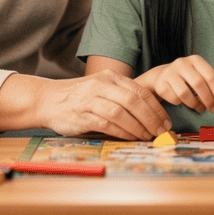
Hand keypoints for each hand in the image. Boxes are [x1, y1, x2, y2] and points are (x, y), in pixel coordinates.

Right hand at [31, 70, 171, 139]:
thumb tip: (150, 114)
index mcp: (110, 77)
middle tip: (161, 132)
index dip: (156, 107)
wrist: (47, 100)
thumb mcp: (102, 88)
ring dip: (138, 126)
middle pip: (133, 101)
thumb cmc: (79, 96)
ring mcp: (90, 99)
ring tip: (148, 136)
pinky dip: (122, 132)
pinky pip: (107, 124)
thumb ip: (122, 95)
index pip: (140, 90)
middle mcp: (101, 85)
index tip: (166, 121)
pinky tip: (131, 137)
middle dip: (151, 118)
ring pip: (121, 112)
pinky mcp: (82, 115)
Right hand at [139, 55, 213, 113]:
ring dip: (195, 104)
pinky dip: (182, 104)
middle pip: (199, 84)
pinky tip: (185, 103)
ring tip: (201, 108)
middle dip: (209, 100)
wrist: (162, 76)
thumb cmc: (187, 78)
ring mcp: (170, 72)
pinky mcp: (161, 83)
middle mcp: (182, 63)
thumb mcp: (199, 75)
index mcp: (196, 60)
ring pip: (185, 93)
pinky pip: (174, 99)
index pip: (211, 76)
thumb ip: (209, 85)